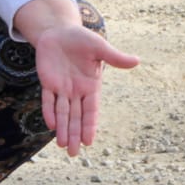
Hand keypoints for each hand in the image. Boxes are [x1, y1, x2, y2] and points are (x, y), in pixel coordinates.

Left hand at [14, 0, 139, 155]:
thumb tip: (137, 61)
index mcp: (91, 86)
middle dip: (74, 134)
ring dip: (62, 129)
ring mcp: (61, 88)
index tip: (89, 141)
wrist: (59, 31)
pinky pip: (48, 100)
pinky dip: (49, 112)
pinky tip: (50, 125)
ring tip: (62, 146)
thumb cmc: (82, 39)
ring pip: (62, 113)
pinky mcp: (47, 82)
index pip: (91, 110)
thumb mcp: (99, 47)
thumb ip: (115, 57)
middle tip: (73, 153)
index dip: (90, 125)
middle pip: (76, 117)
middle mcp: (76, 91)